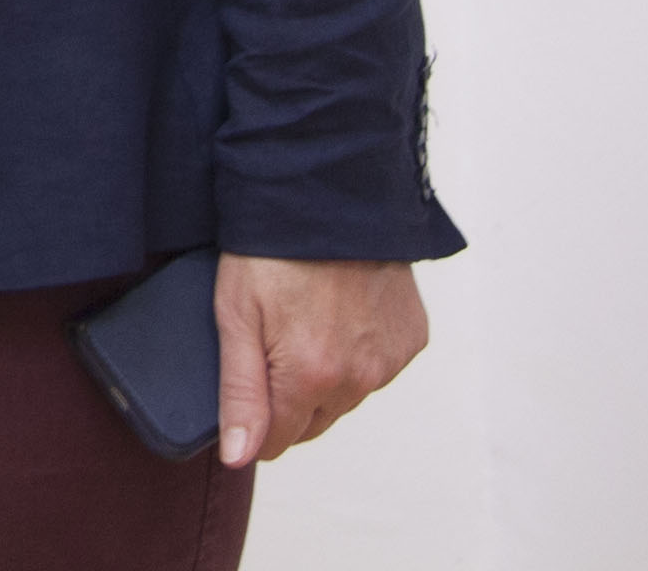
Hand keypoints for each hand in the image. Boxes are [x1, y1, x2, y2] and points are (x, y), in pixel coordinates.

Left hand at [213, 253, 427, 467]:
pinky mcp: (412, 336)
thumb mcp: (235, 314)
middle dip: (289, 397)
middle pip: (313, 421)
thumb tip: (239, 458)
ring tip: (305, 319)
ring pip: (347, 395)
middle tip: (270, 342)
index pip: (277, 441)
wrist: (330, 190)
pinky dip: (359, 351)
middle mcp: (359, 378)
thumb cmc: (272, 248)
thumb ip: (240, 394)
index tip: (245, 385)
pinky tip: (340, 312)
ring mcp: (390, 359)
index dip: (253, 420)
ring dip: (326, 375)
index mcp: (311, 377)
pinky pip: (378, 366)